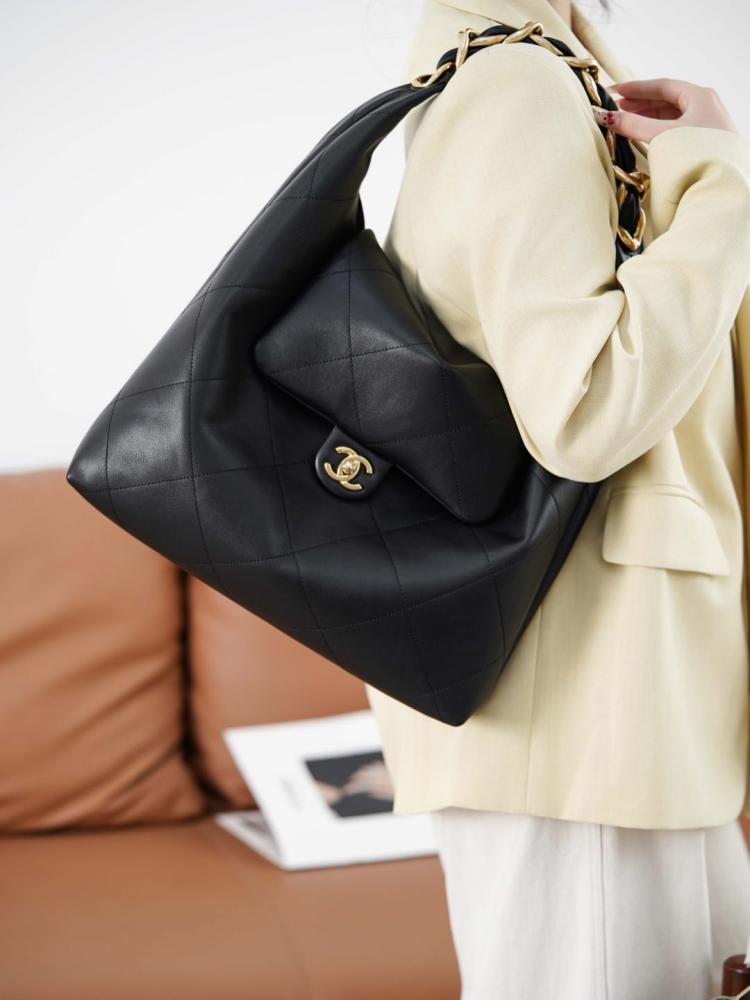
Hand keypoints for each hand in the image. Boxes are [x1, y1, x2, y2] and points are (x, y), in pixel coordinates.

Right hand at [593, 78, 737, 142]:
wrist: (719, 184)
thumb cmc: (696, 155)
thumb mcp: (662, 136)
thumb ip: (634, 125)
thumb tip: (608, 118)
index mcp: (700, 96)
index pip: (663, 86)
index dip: (637, 88)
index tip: (616, 91)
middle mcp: (706, 106)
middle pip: (667, 99)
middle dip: (641, 103)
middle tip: (618, 107)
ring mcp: (707, 124)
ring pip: (672, 115)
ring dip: (648, 116)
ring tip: (627, 120)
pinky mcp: (705, 142)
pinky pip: (677, 128)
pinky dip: (658, 129)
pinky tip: (646, 134)